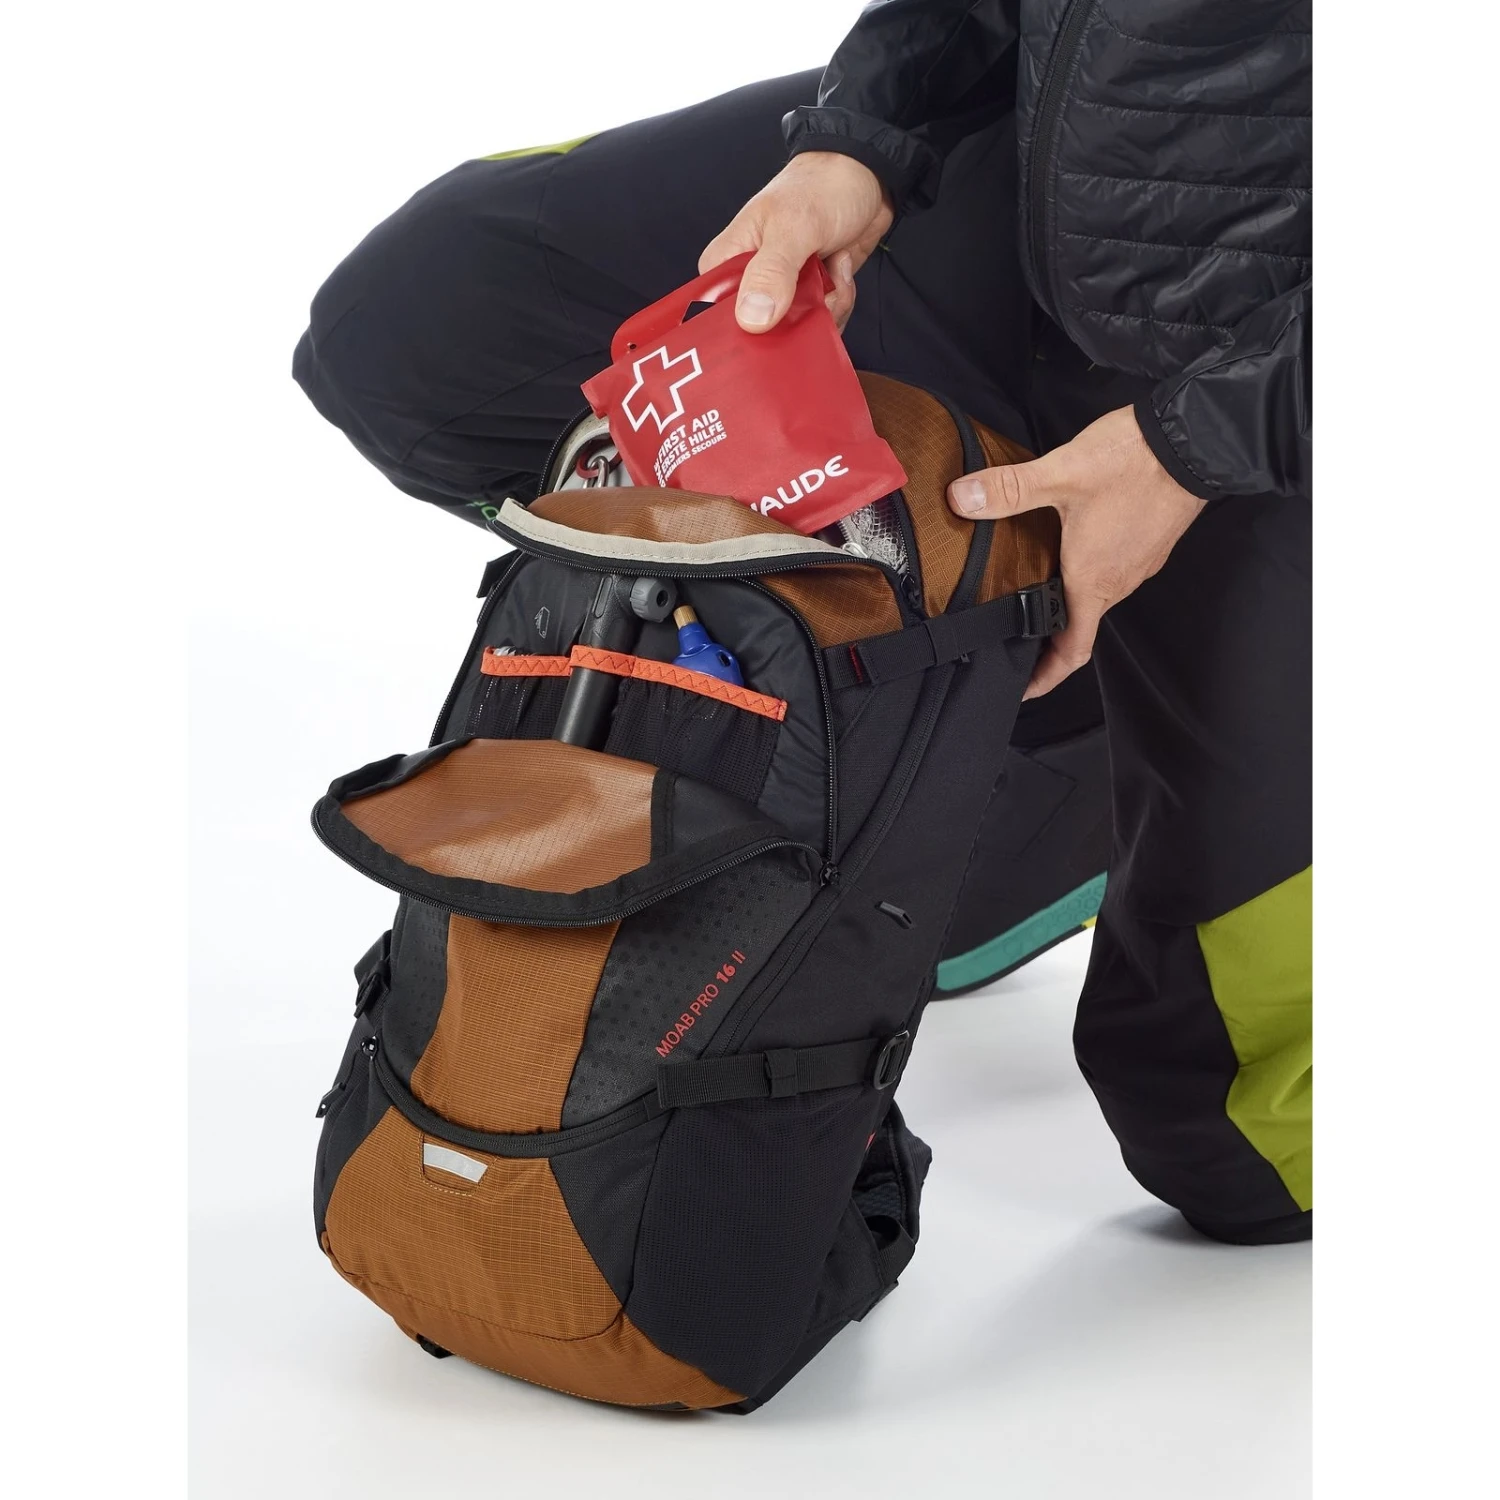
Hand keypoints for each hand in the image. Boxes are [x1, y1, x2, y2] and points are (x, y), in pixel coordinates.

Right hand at [699, 152, 893, 333]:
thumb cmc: (822, 187)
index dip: (739, 331)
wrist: (868, 175)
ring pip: (796, 331)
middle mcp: (751, 280)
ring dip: (826, 309)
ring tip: (834, 271)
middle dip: (795, 323)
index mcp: (729, 261)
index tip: (770, 328)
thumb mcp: (794, 227)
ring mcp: (783, 290)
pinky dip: (839, 303)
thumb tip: (751, 320)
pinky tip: (842, 272)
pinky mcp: (812, 295)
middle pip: (760, 333)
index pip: (714, 315)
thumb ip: (771, 273)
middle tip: (817, 291)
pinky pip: (821, 322)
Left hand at [947, 407, 1207, 698]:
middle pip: (1081, 624)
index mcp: (1094, 581)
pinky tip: (1068, 551)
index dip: (1046, 677)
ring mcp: (1137, 563)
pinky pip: (1113, 571)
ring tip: (1033, 596)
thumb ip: (1009, 489)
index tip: (1023, 689)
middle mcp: (1119, 581)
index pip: (1073, 650)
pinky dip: (1087, 575)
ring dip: (1067, 603)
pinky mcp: (1149, 542)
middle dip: (1048, 638)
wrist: (1194, 439)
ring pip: (1097, 596)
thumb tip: (961, 499)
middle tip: (1014, 638)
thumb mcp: (1061, 475)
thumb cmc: (1133, 463)